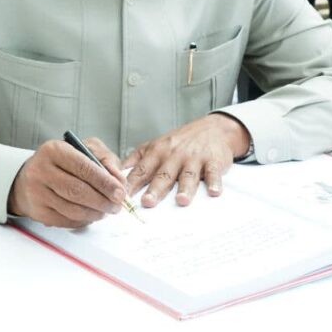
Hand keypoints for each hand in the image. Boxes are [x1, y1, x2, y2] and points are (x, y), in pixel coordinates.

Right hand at [8, 137, 127, 227]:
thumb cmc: (61, 162)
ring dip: (95, 213)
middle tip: (117, 206)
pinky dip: (82, 221)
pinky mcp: (37, 211)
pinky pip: (65, 221)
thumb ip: (105, 160)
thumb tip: (119, 181)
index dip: (105, 182)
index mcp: (55, 150)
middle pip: (78, 191)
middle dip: (103, 201)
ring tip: (106, 211)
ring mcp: (37, 192)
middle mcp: (42, 170)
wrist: (29, 177)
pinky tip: (90, 215)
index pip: (84, 168)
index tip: (120, 192)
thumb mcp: (83, 149)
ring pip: (73, 209)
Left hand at [123, 114, 249, 208]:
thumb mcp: (156, 144)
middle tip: (148, 202)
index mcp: (157, 152)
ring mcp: (194, 158)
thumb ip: (137, 158)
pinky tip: (214, 192)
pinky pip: (213, 172)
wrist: (212, 128)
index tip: (122, 196)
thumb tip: (117, 172)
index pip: (142, 170)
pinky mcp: (213, 161)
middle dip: (155, 189)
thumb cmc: (180, 141)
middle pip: (163, 174)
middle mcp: (174, 155)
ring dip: (185, 188)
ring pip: (188, 175)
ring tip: (181, 201)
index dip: (131, 183)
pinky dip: (214, 182)